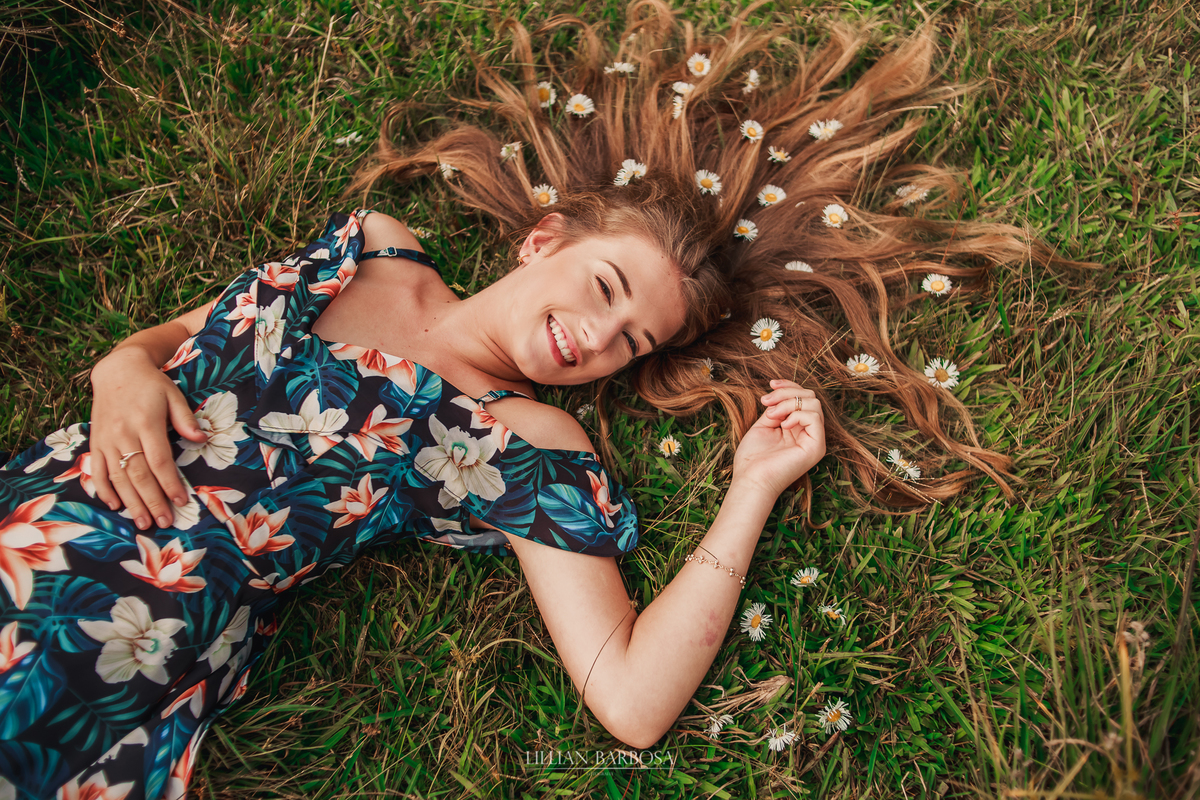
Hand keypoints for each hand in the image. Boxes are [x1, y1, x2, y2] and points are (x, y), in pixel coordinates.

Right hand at [89, 347, 208, 529]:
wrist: (117, 370)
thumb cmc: (151, 385)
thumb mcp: (173, 395)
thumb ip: (185, 419)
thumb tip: (202, 439)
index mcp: (146, 423)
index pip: (159, 461)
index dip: (170, 483)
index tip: (180, 501)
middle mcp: (124, 434)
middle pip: (139, 475)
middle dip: (152, 501)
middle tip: (163, 522)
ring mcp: (106, 439)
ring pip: (117, 477)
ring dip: (130, 502)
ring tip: (142, 522)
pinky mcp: (95, 441)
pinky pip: (96, 469)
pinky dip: (103, 489)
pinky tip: (114, 505)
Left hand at [731, 379, 825, 497]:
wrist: (751, 480)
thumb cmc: (753, 458)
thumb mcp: (764, 425)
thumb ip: (776, 408)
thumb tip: (781, 392)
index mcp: (797, 428)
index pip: (803, 398)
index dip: (789, 386)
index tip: (770, 384)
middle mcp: (809, 433)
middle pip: (809, 397)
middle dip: (786, 393)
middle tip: (765, 402)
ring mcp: (814, 440)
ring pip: (814, 403)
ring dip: (788, 403)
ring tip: (771, 415)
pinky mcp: (816, 447)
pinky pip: (814, 417)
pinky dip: (797, 414)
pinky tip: (783, 425)